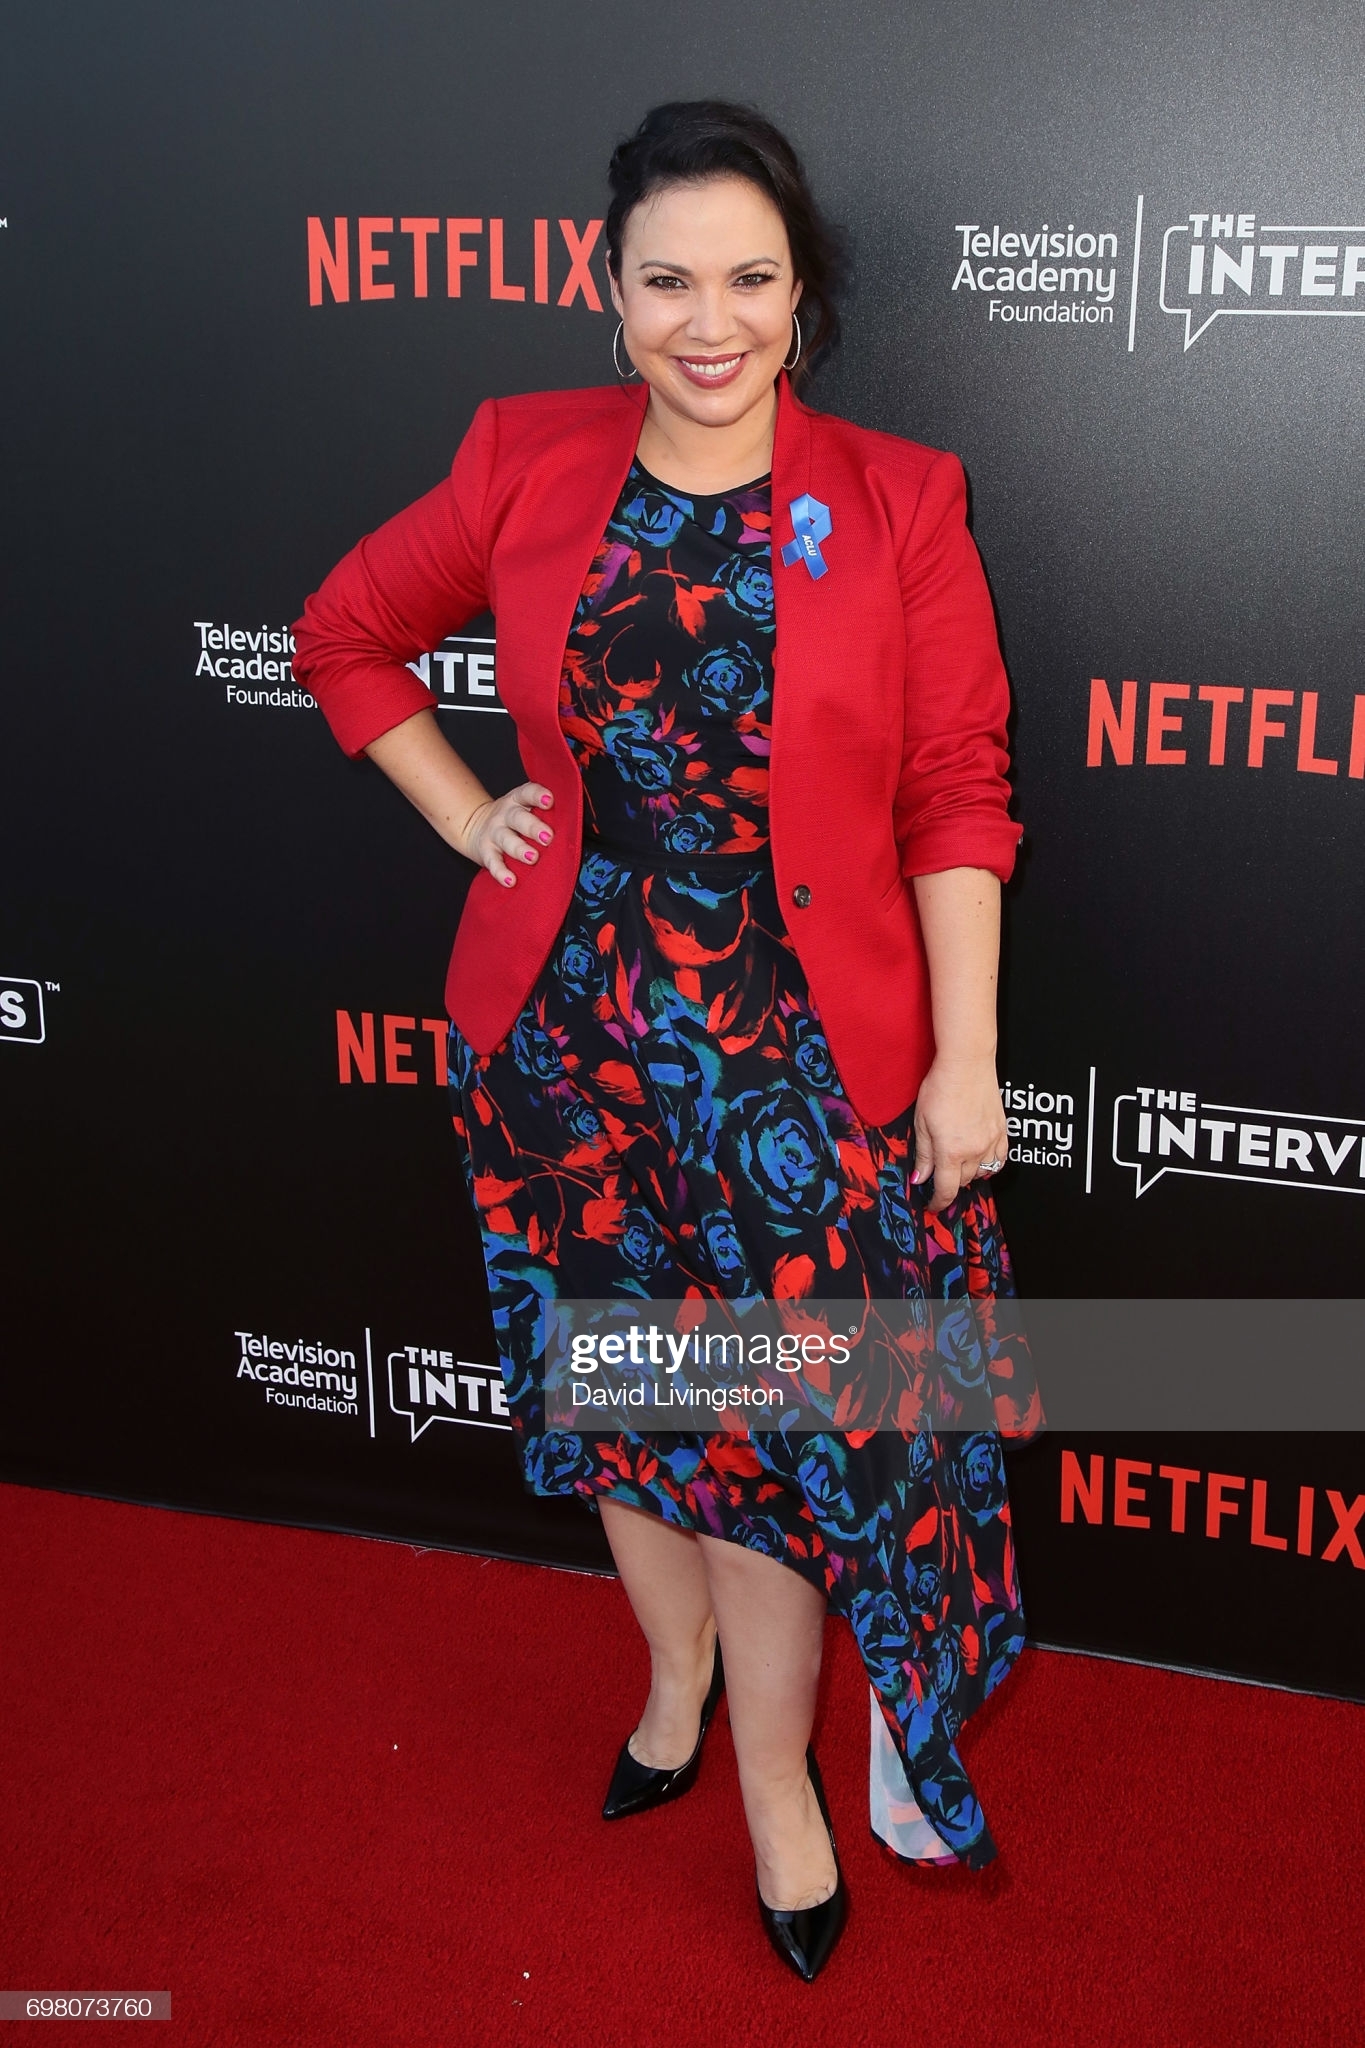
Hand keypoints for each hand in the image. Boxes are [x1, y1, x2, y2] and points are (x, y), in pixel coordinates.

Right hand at [461, 781, 554, 886]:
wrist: (475, 826)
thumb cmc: (513, 821)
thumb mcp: (524, 809)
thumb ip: (544, 815)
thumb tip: (575, 828)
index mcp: (518, 800)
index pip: (527, 793)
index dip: (538, 795)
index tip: (550, 801)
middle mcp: (505, 814)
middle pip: (518, 818)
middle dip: (533, 827)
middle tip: (548, 837)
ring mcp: (494, 832)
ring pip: (506, 840)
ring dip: (520, 849)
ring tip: (533, 858)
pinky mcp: (485, 851)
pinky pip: (493, 862)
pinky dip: (501, 872)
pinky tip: (511, 880)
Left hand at [910, 1057, 1008, 1212]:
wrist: (967, 1064)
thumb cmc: (940, 1089)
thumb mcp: (922, 1123)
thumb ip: (923, 1154)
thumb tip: (920, 1179)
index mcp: (951, 1151)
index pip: (946, 1189)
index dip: (938, 1202)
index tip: (932, 1206)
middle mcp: (974, 1151)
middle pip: (964, 1181)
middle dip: (950, 1183)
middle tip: (940, 1177)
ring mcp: (991, 1142)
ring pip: (983, 1173)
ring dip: (969, 1175)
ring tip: (958, 1167)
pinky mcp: (1002, 1131)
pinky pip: (1000, 1159)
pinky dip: (990, 1165)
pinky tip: (980, 1160)